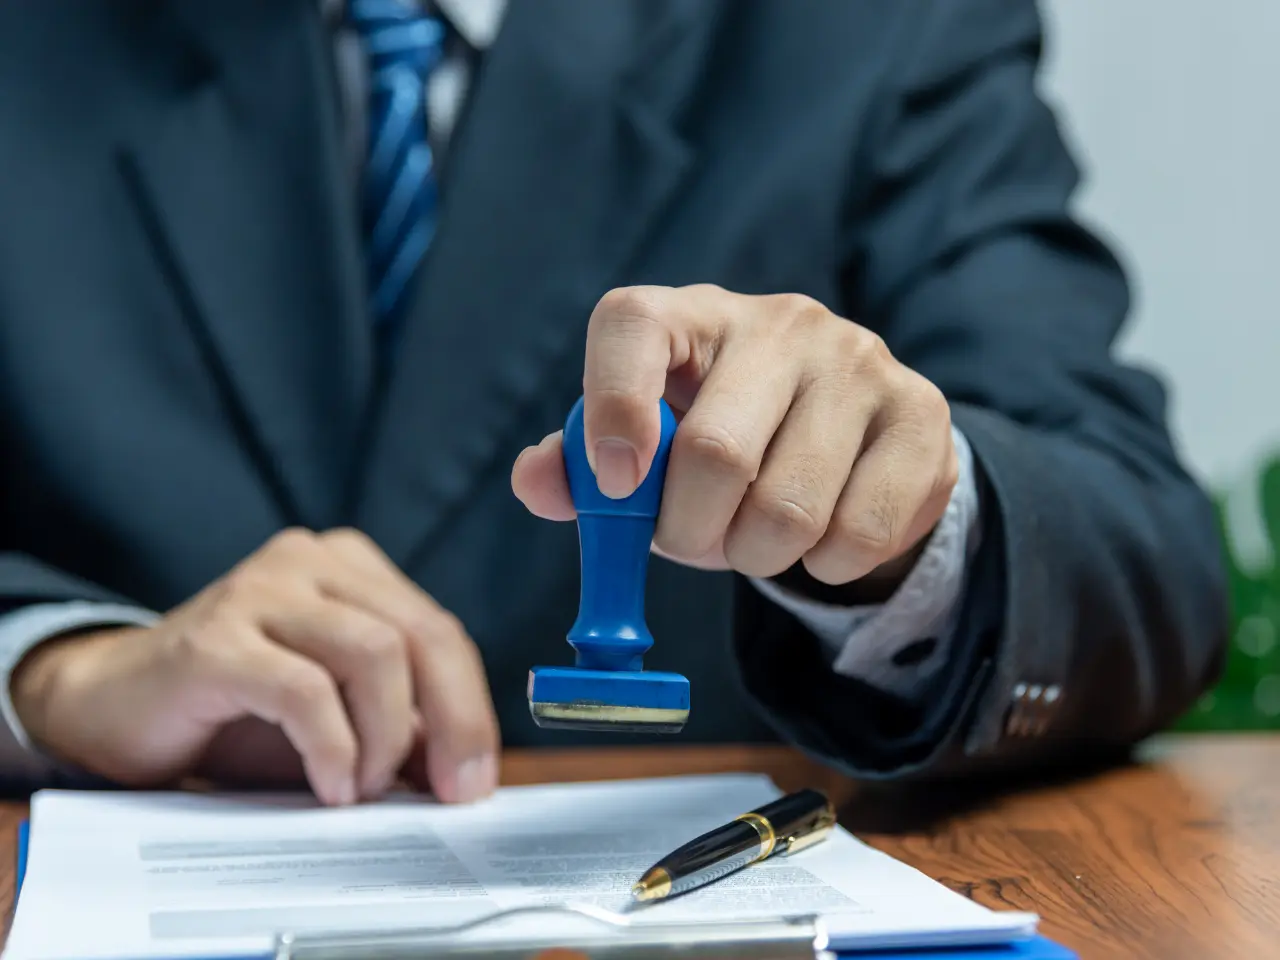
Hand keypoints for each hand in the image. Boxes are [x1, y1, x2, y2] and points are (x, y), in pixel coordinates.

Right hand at [10, 528, 499, 805]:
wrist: (114, 706)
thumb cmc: (235, 711)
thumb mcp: (337, 716)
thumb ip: (399, 727)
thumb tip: (466, 771)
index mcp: (350, 567)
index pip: (439, 630)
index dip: (470, 707)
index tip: (475, 779)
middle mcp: (309, 561)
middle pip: (420, 634)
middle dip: (452, 721)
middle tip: (451, 793)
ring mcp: (260, 590)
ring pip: (374, 652)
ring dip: (384, 736)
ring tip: (363, 788)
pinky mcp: (214, 638)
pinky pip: (304, 689)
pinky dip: (332, 746)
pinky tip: (330, 785)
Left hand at [512, 284, 957, 589]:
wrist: (847, 431)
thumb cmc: (719, 436)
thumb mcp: (644, 445)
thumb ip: (580, 466)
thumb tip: (538, 482)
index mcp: (691, 316)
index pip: (633, 327)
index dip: (611, 409)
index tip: (614, 485)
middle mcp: (780, 323)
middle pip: (715, 452)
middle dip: (690, 532)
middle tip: (694, 541)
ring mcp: (860, 362)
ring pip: (790, 509)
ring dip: (757, 557)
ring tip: (755, 539)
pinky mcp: (923, 415)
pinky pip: (860, 533)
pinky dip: (824, 566)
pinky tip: (820, 537)